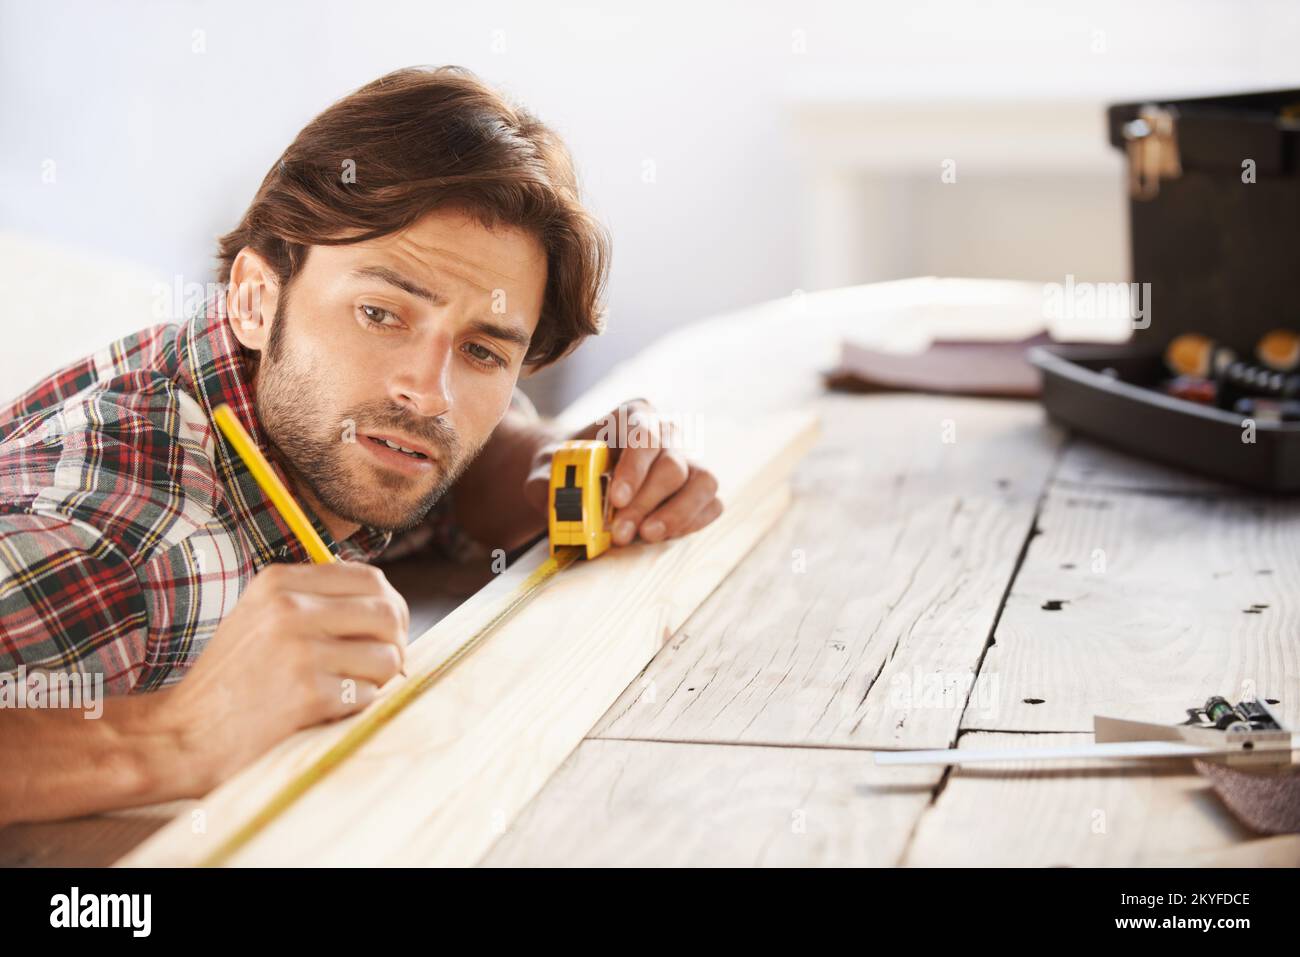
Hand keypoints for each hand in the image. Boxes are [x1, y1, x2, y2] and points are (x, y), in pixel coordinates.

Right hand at [162, 562, 408, 781]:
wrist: (183, 734)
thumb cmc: (233, 678)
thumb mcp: (260, 616)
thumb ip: (314, 599)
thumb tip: (386, 600)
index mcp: (278, 582)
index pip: (370, 578)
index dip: (391, 605)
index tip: (385, 631)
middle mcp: (288, 608)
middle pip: (387, 613)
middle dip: (396, 643)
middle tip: (382, 666)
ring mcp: (298, 650)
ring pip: (386, 657)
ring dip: (378, 680)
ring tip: (347, 689)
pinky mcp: (307, 692)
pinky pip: (367, 695)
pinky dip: (355, 707)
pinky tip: (324, 710)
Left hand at [524, 398, 721, 546]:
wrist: (580, 480)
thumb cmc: (567, 470)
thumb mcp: (547, 470)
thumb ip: (549, 481)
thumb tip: (559, 497)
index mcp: (632, 417)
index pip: (644, 433)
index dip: (635, 467)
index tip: (617, 499)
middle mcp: (665, 435)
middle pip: (671, 464)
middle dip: (646, 502)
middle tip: (619, 533)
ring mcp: (686, 462)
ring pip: (702, 482)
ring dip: (676, 514)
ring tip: (647, 536)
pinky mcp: (697, 490)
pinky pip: (711, 504)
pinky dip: (691, 523)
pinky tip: (661, 536)